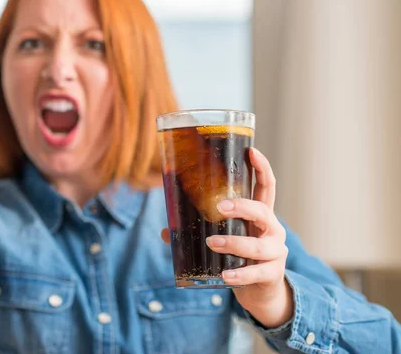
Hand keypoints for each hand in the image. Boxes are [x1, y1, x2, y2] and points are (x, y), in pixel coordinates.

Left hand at [160, 147, 292, 328]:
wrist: (262, 290)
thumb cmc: (241, 256)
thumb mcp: (226, 239)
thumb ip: (199, 231)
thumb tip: (165, 230)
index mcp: (261, 215)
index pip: (266, 187)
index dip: (261, 168)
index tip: (252, 150)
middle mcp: (272, 229)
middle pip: (263, 211)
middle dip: (242, 207)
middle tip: (219, 207)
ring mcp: (275, 251)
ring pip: (258, 245)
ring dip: (234, 243)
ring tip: (212, 243)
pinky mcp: (272, 274)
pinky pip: (256, 273)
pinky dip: (240, 274)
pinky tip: (225, 275)